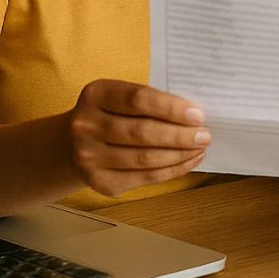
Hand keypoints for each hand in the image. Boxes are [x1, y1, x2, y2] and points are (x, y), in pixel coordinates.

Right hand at [66, 79, 209, 197]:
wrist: (73, 143)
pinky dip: (172, 170)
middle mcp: (86, 126)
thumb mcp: (120, 97)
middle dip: (180, 135)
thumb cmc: (111, 114)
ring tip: (200, 148)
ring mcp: (89, 157)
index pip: (138, 100)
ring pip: (145, 159)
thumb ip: (150, 101)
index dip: (171, 108)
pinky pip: (145, 178)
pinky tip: (188, 161)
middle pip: (142, 132)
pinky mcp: (101, 182)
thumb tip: (194, 115)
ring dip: (180, 154)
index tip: (198, 115)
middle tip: (205, 135)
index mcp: (95, 95)